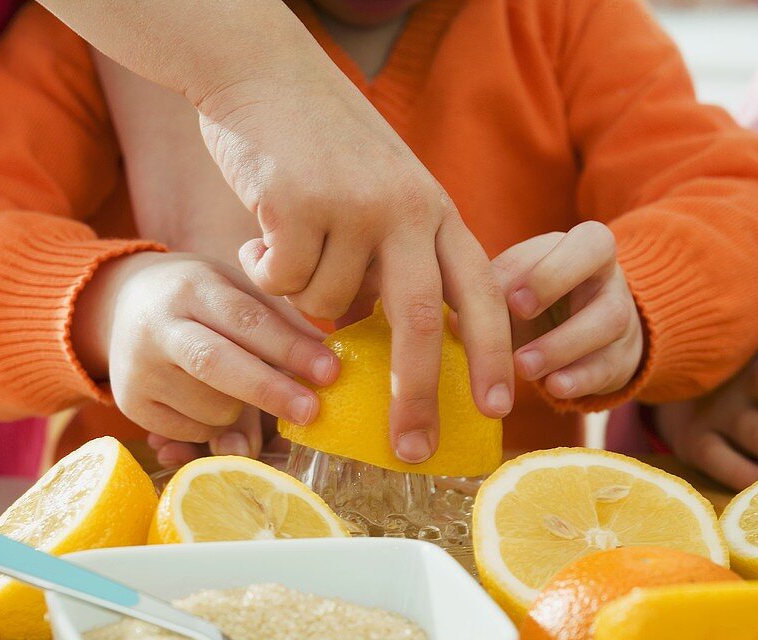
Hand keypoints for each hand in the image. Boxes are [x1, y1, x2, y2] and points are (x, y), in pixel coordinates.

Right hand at [70, 252, 337, 444]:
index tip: (330, 371)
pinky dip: (215, 425)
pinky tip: (205, 398)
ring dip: (242, 409)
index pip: (246, 320)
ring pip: (212, 408)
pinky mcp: (132, 404)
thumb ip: (281, 323)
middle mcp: (157, 326)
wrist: (123, 304)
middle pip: (217, 365)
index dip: (291, 349)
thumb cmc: (201, 298)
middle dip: (270, 391)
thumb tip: (326, 367)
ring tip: (236, 387)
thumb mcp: (237, 291)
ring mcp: (139, 368)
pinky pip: (194, 432)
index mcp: (192, 287)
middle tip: (313, 412)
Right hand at [195, 70, 512, 464]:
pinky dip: (265, 271)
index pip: (481, 292)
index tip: (497, 408)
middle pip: (424, 322)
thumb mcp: (383, 192)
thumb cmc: (322, 142)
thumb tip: (386, 335)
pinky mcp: (299, 204)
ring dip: (303, 296)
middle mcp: (406, 209)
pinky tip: (260, 230)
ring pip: (330, 304)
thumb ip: (395, 257)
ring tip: (288, 245)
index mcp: (435, 209)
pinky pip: (283, 281)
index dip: (494, 354)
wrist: (263, 72)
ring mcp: (355, 205)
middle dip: (418, 396)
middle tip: (412, 449)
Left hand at [492, 222, 643, 398]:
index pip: (574, 238)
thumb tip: (453, 321)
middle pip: (597, 258)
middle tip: (518, 311)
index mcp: (580, 245)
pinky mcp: (622, 358)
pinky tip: (554, 387)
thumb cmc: (540, 303)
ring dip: (561, 345)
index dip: (544, 263)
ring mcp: (621, 314)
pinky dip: (579, 379)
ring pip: (607, 320)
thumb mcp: (518, 289)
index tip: (511, 297)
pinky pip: (607, 366)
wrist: (587, 336)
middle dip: (553, 281)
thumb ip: (491, 296)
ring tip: (523, 366)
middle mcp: (605, 271)